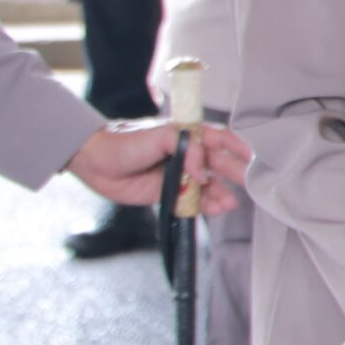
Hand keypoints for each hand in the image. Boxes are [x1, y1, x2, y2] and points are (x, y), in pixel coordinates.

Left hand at [67, 121, 250, 211]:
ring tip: (229, 203)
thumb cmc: (125, 141)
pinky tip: (214, 209)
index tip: (250, 157)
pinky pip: (191, 200)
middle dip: (232, 174)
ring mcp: (177, 174)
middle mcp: (185, 155)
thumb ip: (189, 151)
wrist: (95, 160)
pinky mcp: (166, 192)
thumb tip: (204, 173)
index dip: (235, 146)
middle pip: (216, 164)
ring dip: (219, 193)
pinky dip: (204, 206)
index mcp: (185, 135)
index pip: (217, 138)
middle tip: (246, 184)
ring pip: (206, 185)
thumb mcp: (161, 136)